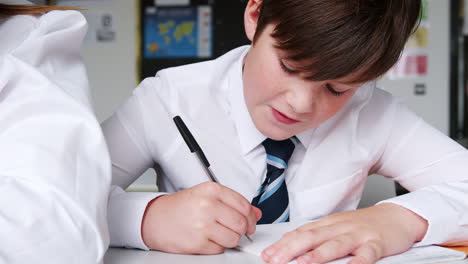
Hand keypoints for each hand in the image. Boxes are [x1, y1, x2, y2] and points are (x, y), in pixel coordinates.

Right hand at [141, 182, 261, 253]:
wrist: (155, 219)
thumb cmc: (180, 207)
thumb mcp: (206, 196)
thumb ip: (233, 203)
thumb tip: (256, 213)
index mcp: (211, 190)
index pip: (244, 205)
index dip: (251, 217)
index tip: (250, 222)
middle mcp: (208, 205)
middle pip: (241, 223)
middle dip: (242, 230)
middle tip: (235, 230)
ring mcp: (203, 225)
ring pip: (234, 238)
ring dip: (230, 239)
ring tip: (218, 234)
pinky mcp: (198, 243)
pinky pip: (220, 249)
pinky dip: (217, 247)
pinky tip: (207, 239)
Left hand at [261, 203, 427, 263]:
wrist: (396, 216)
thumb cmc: (364, 224)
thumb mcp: (336, 227)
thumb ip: (316, 236)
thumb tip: (291, 245)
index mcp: (328, 224)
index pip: (301, 233)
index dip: (283, 244)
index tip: (268, 255)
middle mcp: (340, 227)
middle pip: (312, 237)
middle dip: (292, 249)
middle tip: (276, 260)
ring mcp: (358, 235)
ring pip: (336, 244)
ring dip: (318, 254)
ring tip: (303, 263)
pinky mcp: (377, 243)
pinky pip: (367, 253)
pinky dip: (358, 261)